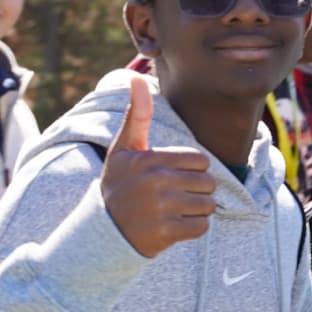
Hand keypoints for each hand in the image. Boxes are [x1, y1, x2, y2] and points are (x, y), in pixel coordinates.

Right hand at [102, 75, 217, 258]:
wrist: (103, 232)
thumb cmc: (121, 184)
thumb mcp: (124, 149)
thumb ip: (138, 115)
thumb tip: (137, 77)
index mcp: (147, 159)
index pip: (201, 160)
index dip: (191, 169)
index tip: (169, 176)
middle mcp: (153, 182)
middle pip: (208, 182)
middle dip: (195, 190)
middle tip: (171, 197)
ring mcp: (159, 209)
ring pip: (208, 205)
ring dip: (195, 211)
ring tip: (171, 211)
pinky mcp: (165, 233)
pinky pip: (202, 226)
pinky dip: (192, 229)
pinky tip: (171, 227)